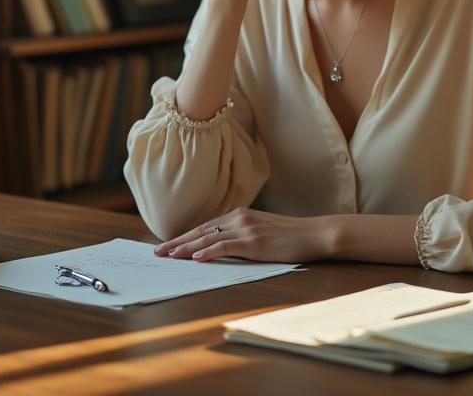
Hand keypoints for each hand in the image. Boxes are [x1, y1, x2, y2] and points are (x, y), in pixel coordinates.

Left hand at [154, 207, 336, 263]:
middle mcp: (239, 218)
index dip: (184, 236)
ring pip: (208, 238)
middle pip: (200, 231)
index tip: (168, 245)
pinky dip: (208, 251)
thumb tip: (220, 248)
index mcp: (239, 214)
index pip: (205, 227)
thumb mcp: (262, 231)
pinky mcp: (254, 242)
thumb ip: (241, 235)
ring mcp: (246, 229)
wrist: (314, 234)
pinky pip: (225, 246)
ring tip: (169, 256)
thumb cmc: (290, 236)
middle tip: (158, 252)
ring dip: (185, 248)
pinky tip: (195, 257)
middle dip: (177, 242)